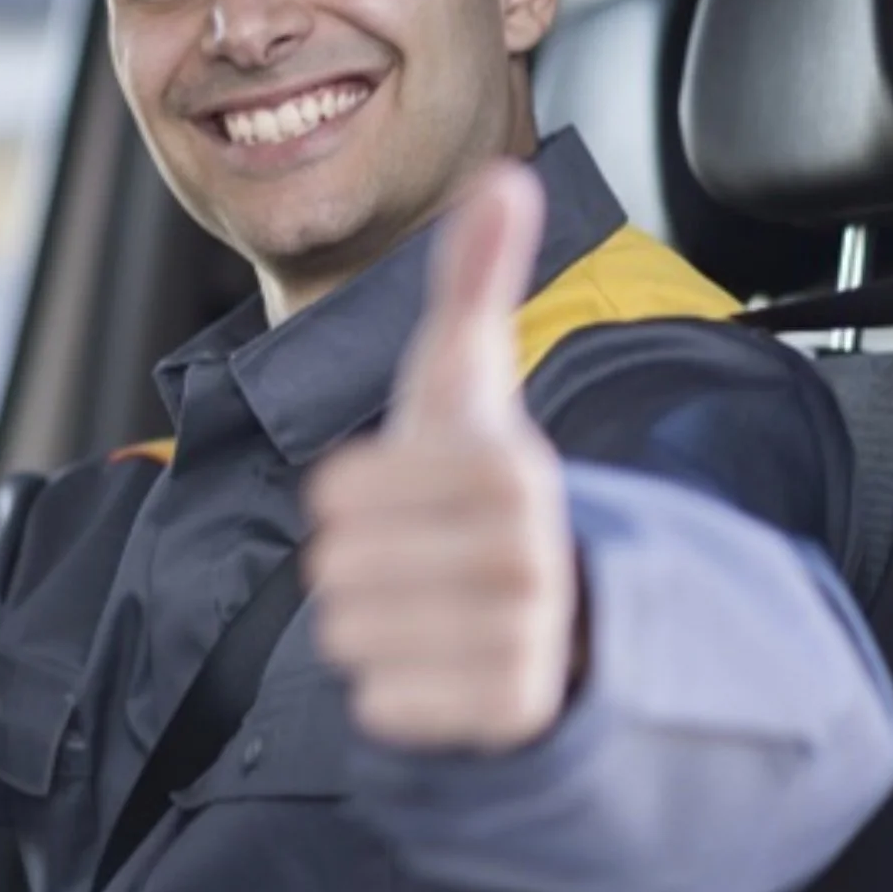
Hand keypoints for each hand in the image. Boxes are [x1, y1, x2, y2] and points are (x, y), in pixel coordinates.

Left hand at [305, 162, 579, 750]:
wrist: (554, 609)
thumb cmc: (477, 484)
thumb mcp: (466, 382)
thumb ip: (474, 280)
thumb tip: (502, 176)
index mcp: (508, 468)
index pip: (340, 492)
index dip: (348, 496)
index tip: (400, 495)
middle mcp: (526, 554)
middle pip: (338, 569)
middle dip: (356, 565)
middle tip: (412, 560)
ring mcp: (524, 640)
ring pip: (352, 637)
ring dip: (370, 628)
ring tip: (426, 609)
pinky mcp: (510, 715)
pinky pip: (384, 706)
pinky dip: (391, 693)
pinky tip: (437, 666)